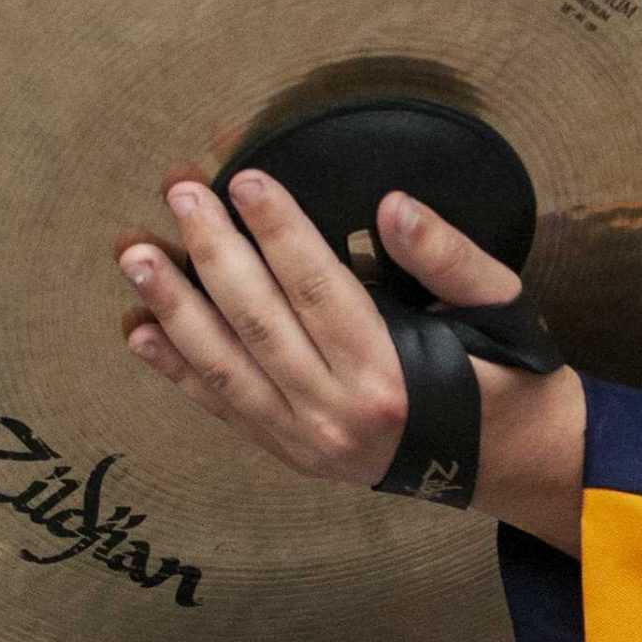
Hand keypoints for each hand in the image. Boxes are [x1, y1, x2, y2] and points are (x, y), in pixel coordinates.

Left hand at [119, 172, 584, 555]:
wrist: (506, 462)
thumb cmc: (503, 369)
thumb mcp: (499, 303)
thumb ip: (447, 254)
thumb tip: (392, 206)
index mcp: (392, 372)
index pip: (319, 287)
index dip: (278, 229)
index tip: (244, 178)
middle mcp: (339, 413)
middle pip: (259, 321)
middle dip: (212, 252)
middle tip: (178, 191)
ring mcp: (306, 441)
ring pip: (225, 367)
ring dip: (174, 307)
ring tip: (135, 253)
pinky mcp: (290, 453)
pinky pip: (222, 407)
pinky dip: (176, 369)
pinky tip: (139, 329)